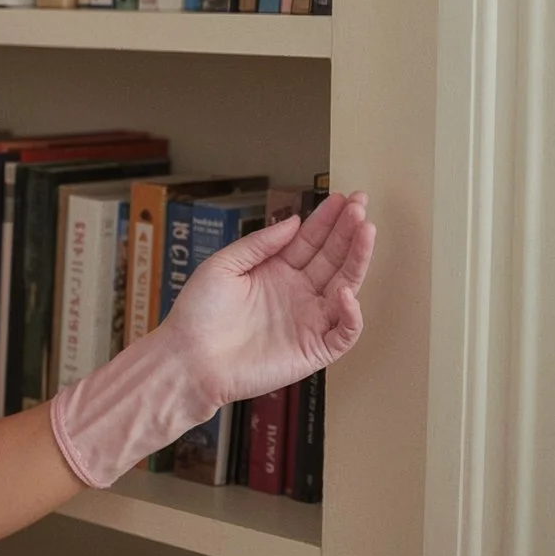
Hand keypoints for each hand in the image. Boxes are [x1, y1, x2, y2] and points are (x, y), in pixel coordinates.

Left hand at [47, 189, 375, 488]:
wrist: (189, 358)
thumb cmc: (199, 313)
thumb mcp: (223, 266)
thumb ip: (260, 244)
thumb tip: (294, 220)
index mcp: (276, 271)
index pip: (309, 241)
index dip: (327, 220)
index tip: (342, 197)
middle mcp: (297, 293)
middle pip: (332, 258)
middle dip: (348, 231)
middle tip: (360, 204)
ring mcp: (309, 320)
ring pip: (345, 287)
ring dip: (358, 259)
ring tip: (365, 230)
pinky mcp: (314, 350)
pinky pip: (344, 332)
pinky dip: (350, 314)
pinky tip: (344, 290)